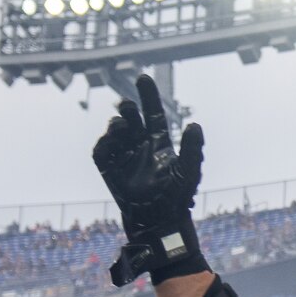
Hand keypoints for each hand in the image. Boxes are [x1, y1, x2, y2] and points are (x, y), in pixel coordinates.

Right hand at [90, 74, 206, 286]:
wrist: (158, 220)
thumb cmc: (177, 198)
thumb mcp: (189, 172)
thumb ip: (192, 149)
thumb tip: (194, 125)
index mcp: (160, 142)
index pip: (153, 113)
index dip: (148, 95)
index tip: (142, 76)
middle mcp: (140, 145)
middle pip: (131, 118)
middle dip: (127, 108)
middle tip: (127, 107)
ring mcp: (124, 156)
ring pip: (115, 131)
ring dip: (116, 125)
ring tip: (121, 128)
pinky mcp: (109, 169)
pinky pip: (101, 151)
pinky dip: (103, 144)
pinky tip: (109, 144)